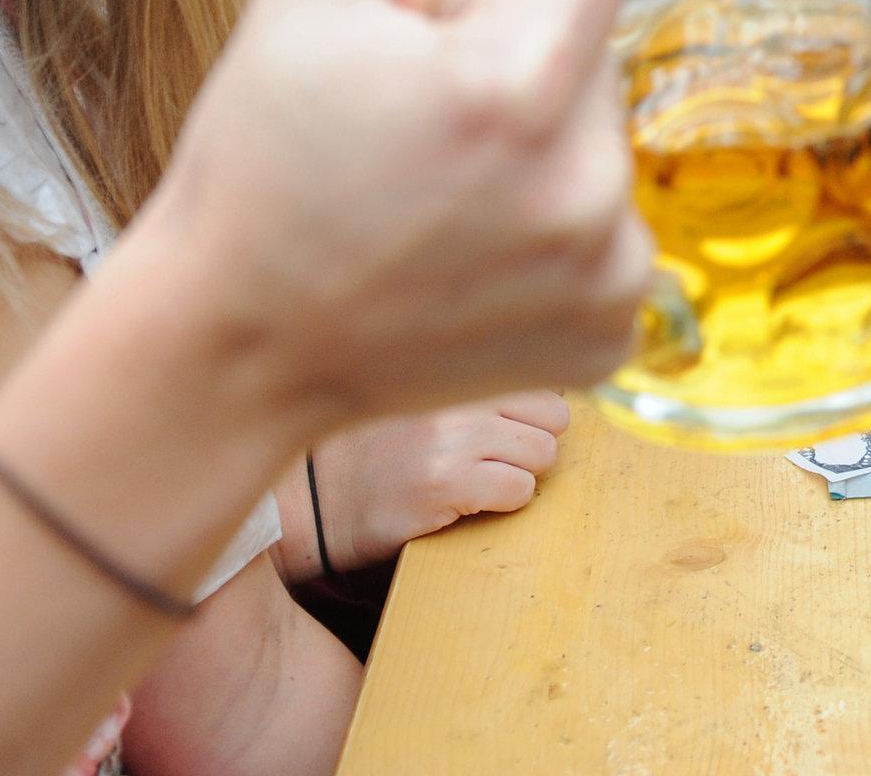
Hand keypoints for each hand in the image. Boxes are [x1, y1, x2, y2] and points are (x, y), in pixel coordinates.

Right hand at [139, 0, 652, 435]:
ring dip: (544, 151)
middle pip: (600, 59)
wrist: (230, 341)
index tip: (455, 23)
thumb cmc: (255, 152)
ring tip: (438, 193)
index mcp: (517, 83)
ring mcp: (604, 270)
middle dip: (531, 65)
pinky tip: (465, 255)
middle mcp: (582, 182)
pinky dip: (554, 239)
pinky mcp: (607, 335)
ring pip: (605, 148)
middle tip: (427, 116)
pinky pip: (610, 240)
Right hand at [278, 393, 570, 580]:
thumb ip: (474, 385)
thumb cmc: (373, 454)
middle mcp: (451, 393)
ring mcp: (449, 436)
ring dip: (522, 474)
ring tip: (480, 482)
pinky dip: (506, 503)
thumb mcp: (419, 397)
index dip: (534, 413)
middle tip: (496, 462)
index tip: (512, 430)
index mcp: (448, 365)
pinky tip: (470, 503)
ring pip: (543, 453)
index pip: (540, 376)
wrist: (312, 503)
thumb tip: (558, 393)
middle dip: (535, 443)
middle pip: (554, 414)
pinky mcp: (444, 482)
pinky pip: (519, 489)